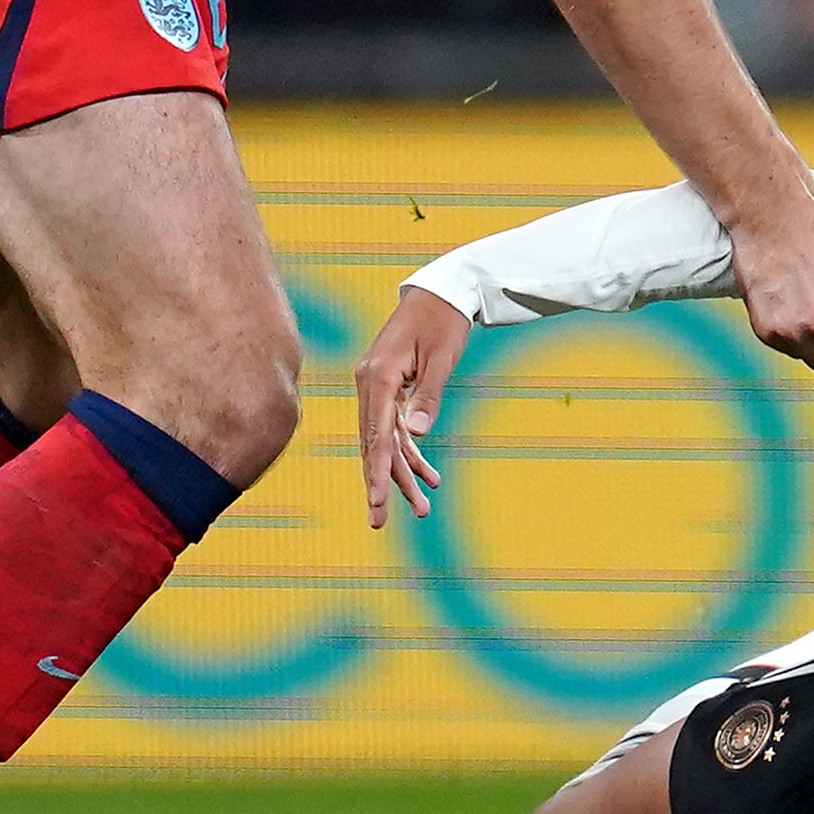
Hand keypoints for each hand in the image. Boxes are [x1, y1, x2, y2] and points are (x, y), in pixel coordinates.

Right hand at [354, 285, 468, 528]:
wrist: (441, 291)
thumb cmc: (444, 320)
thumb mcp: (443, 358)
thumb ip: (430, 396)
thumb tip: (417, 434)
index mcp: (378, 376)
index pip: (375, 433)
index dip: (375, 471)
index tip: (376, 502)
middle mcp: (369, 383)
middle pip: (373, 443)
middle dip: (383, 483)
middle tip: (382, 522)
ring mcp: (376, 386)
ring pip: (384, 440)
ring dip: (402, 473)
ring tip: (422, 508)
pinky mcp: (388, 388)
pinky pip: (394, 427)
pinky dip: (410, 451)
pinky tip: (428, 476)